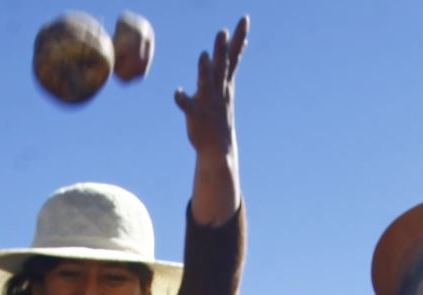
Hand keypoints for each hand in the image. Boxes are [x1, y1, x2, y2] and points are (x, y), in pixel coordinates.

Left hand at [175, 16, 248, 157]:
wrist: (219, 147)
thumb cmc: (219, 113)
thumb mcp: (227, 85)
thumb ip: (230, 63)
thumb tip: (241, 43)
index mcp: (225, 82)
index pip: (233, 55)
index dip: (239, 36)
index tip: (245, 18)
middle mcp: (219, 90)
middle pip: (221, 66)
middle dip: (222, 49)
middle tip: (222, 31)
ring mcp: (208, 102)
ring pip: (207, 83)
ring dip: (205, 70)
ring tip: (203, 55)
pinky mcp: (197, 116)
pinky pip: (189, 106)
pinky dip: (183, 99)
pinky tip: (177, 92)